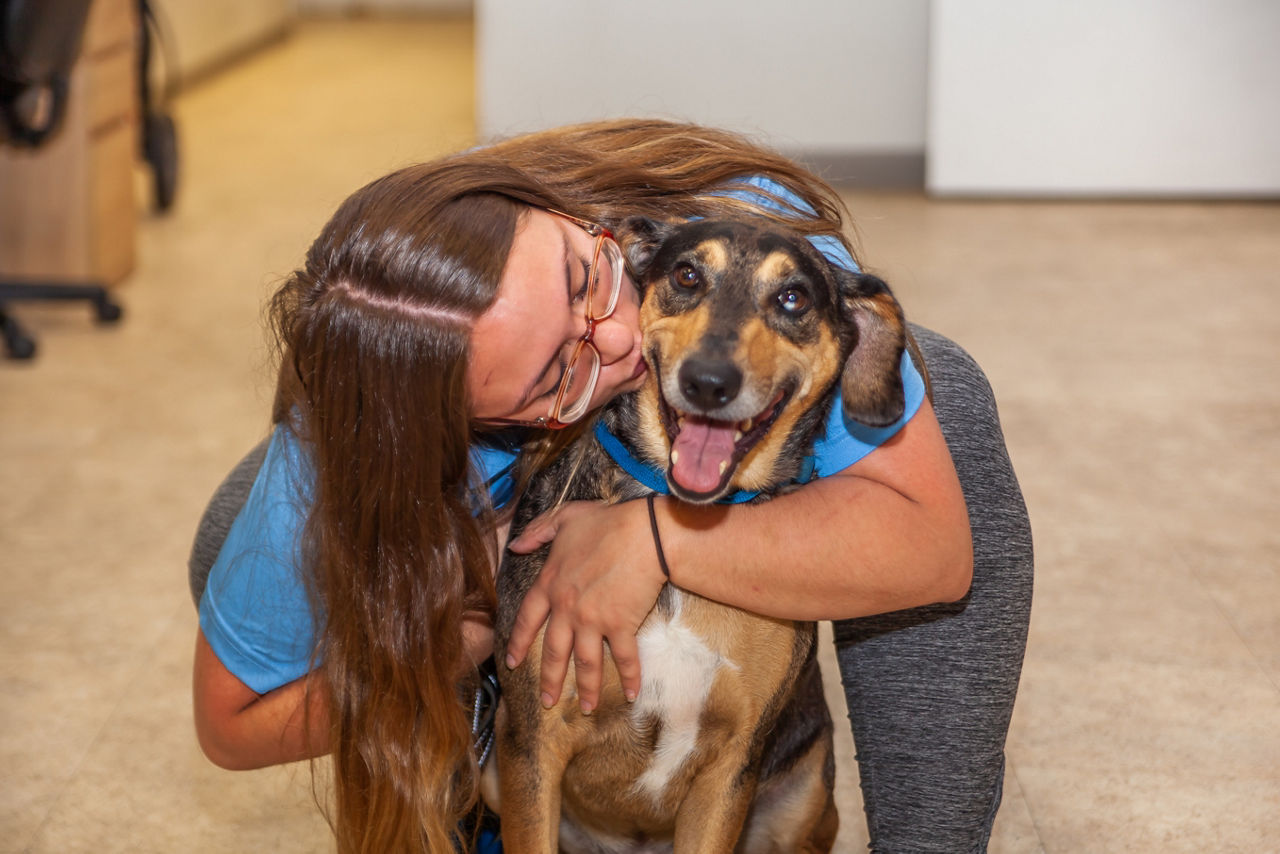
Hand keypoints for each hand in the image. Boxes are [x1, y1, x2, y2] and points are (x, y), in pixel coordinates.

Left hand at [505, 498, 666, 713]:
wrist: (644, 534)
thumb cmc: (608, 522)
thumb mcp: (565, 517)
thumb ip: (538, 531)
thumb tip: (514, 545)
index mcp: (550, 583)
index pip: (527, 619)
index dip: (518, 642)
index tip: (513, 662)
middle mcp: (566, 608)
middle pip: (553, 651)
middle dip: (549, 679)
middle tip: (546, 701)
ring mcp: (592, 620)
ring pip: (585, 662)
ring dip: (585, 688)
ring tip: (584, 708)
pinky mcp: (620, 625)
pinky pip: (623, 657)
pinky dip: (628, 677)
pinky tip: (630, 694)